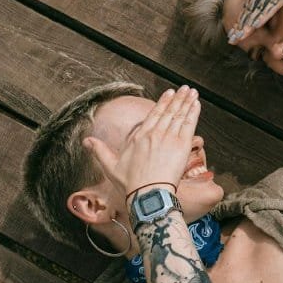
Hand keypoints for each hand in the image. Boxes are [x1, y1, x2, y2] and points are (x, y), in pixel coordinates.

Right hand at [84, 86, 199, 197]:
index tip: (169, 93)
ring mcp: (169, 138)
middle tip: (185, 88)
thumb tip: (86, 141)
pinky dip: (193, 113)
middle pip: (168, 111)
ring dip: (187, 102)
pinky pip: (189, 124)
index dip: (163, 102)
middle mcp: (155, 133)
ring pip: (180, 115)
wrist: (147, 194)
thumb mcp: (110, 165)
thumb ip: (99, 150)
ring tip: (192, 92)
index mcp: (139, 136)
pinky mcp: (182, 145)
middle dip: (178, 98)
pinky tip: (196, 104)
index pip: (154, 114)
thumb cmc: (131, 183)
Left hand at [228, 0, 282, 42]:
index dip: (244, 17)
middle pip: (251, 7)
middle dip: (241, 24)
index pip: (252, 1)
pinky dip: (262, 15)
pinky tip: (254, 24)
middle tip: (232, 38)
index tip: (237, 29)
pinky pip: (271, 4)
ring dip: (247, 23)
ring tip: (238, 36)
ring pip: (258, 8)